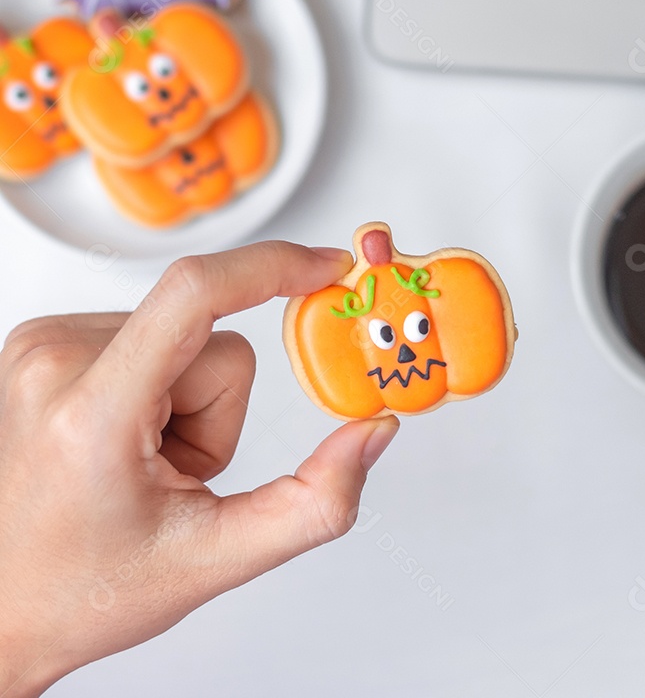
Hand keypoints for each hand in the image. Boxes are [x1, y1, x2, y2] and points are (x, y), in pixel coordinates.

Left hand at [0, 241, 398, 696]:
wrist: (1, 610)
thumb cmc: (85, 589)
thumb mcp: (216, 559)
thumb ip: (315, 502)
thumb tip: (374, 432)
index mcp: (92, 412)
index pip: (194, 294)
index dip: (272, 267)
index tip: (327, 268)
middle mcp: (55, 359)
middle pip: (213, 340)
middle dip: (220, 408)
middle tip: (176, 473)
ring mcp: (43, 346)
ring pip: (189, 337)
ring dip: (191, 401)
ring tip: (146, 463)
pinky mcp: (47, 342)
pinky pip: (156, 335)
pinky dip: (162, 387)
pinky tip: (128, 440)